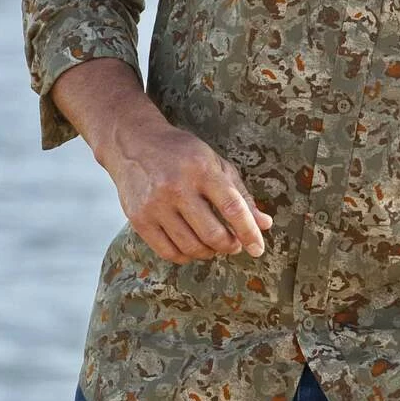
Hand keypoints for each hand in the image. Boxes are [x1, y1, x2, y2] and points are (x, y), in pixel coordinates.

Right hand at [101, 117, 273, 264]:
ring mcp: (156, 204)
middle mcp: (178, 187)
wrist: (134, 143)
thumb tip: (265, 224)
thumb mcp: (215, 164)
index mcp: (202, 169)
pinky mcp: (139, 219)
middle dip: (230, 246)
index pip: (232, 207)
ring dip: (209, 252)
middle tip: (234, 244)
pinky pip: (168, 252)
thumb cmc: (182, 154)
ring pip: (191, 246)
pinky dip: (186, 256)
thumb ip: (241, 195)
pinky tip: (192, 247)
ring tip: (214, 245)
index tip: (258, 248)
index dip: (249, 232)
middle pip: (212, 233)